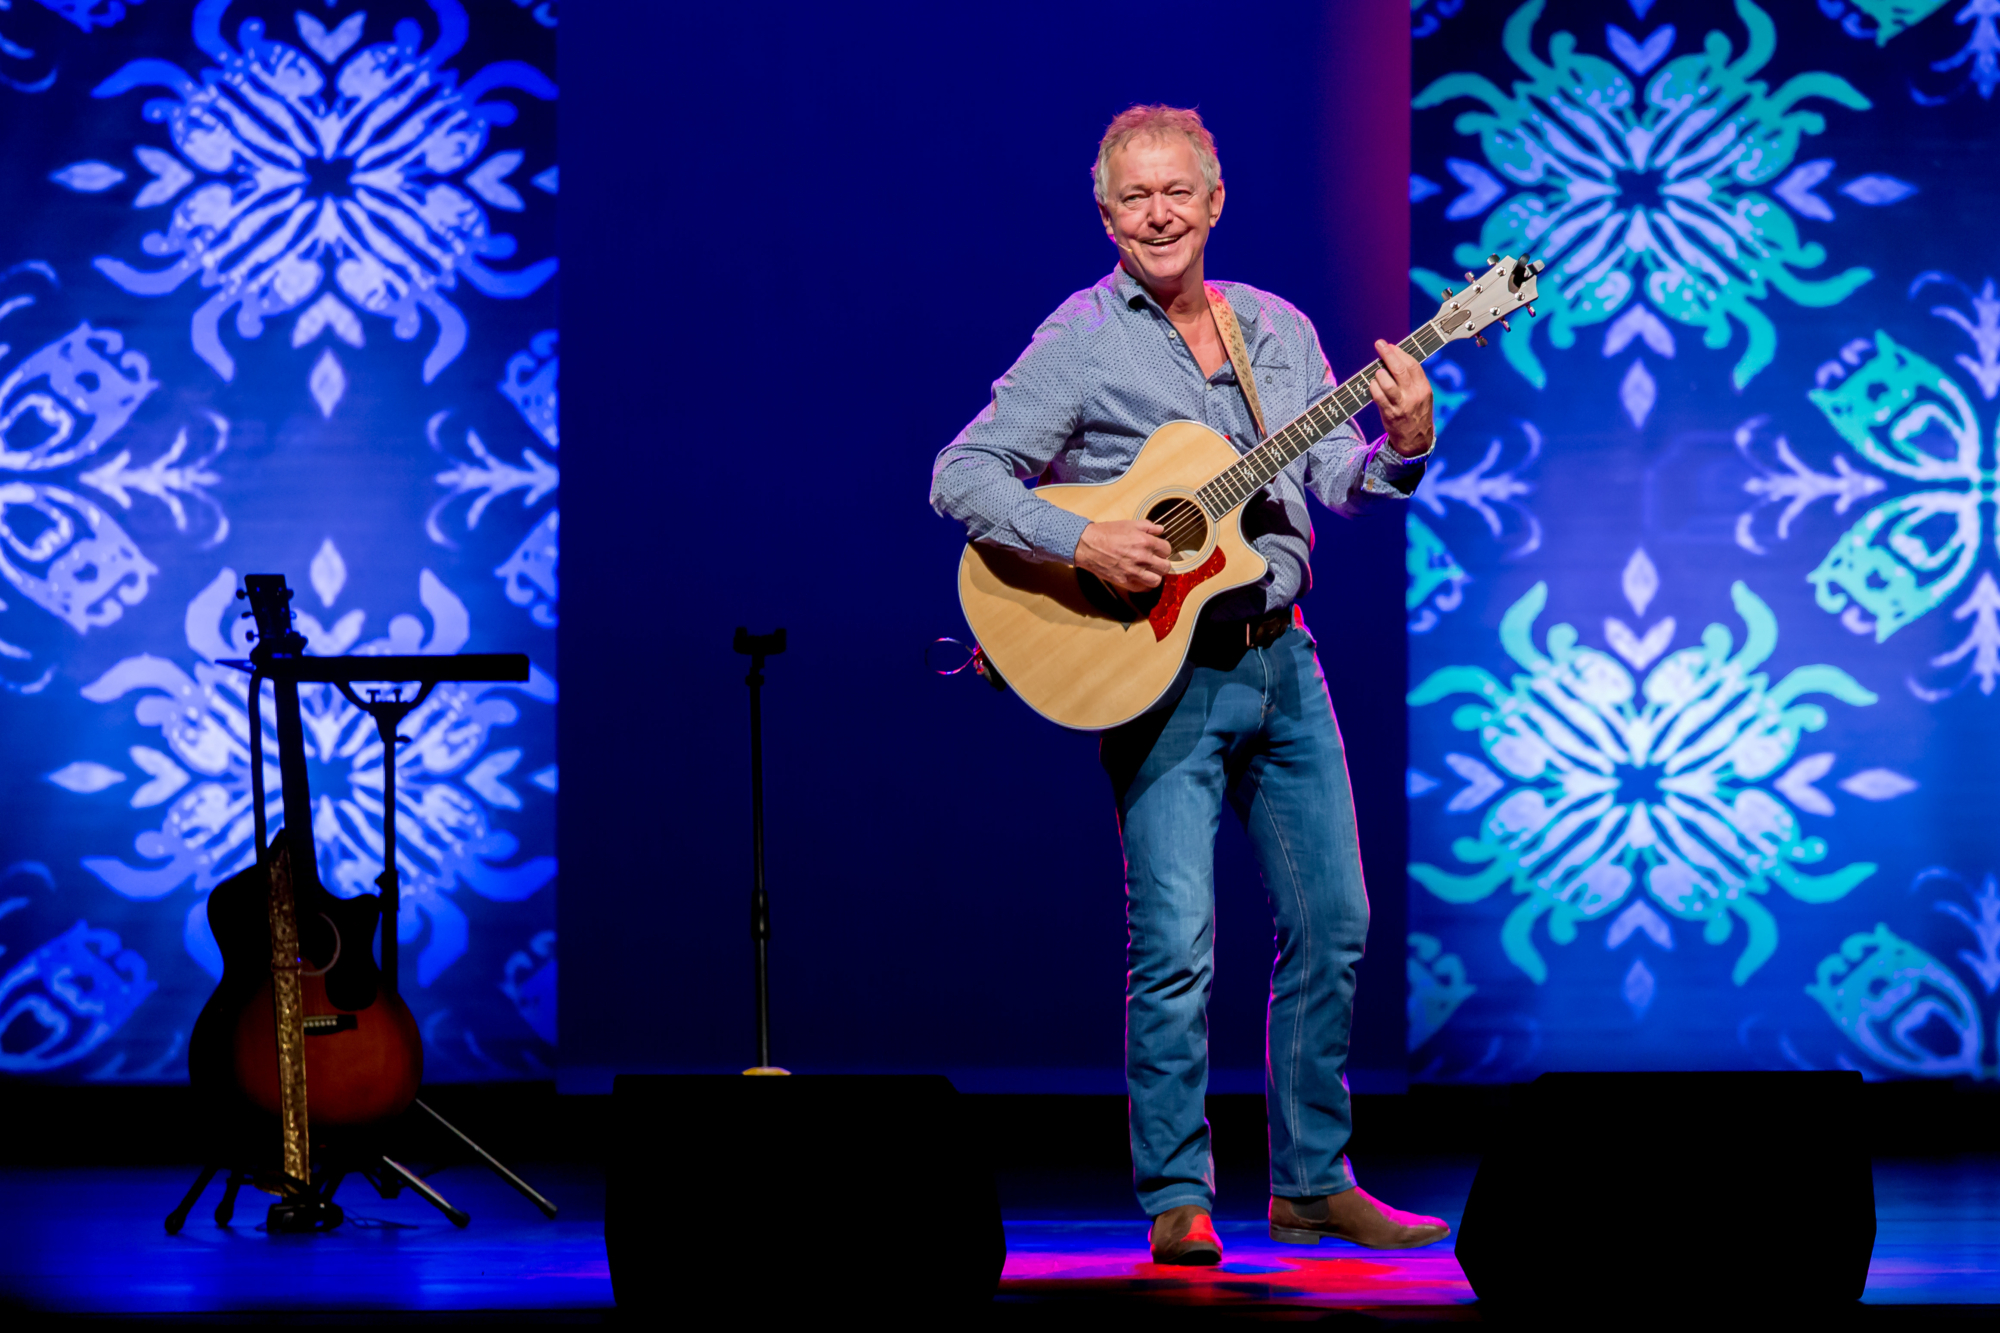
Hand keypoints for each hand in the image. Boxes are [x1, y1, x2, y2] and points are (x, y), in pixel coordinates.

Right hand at [1075, 519, 1169, 591]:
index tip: (1158, 550)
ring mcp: (1133, 571)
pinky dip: (1144, 584)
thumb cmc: (1106, 533)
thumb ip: (1148, 526)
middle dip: (1163, 563)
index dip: (1163, 549)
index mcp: (1144, 541)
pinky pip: (1142, 588)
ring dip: (1156, 576)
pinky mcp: (1124, 581)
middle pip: (1165, 567)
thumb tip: (1160, 530)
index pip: (1166, 549)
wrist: (1088, 545)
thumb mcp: (1129, 524)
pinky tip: (1140, 578)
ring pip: (1156, 580)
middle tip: (1157, 562)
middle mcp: (1141, 557)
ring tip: (1151, 572)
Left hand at [1369, 338, 1434, 457]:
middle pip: (1399, 370)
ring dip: (1379, 373)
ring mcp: (1401, 405)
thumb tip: (1396, 359)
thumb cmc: (1417, 413)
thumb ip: (1413, 379)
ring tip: (1378, 371)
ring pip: (1387, 382)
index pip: (1412, 365)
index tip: (1391, 346)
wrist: (1416, 441)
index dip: (1400, 353)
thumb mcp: (1422, 395)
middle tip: (1379, 344)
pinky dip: (1373, 387)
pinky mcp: (1389, 414)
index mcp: (1424, 388)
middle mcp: (1414, 395)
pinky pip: (1378, 396)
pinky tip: (1372, 384)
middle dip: (1388, 354)